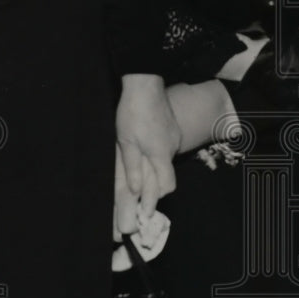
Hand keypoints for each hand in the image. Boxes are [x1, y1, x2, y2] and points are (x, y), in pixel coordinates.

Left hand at [115, 74, 179, 237]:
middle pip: (167, 178)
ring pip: (166, 164)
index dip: (155, 200)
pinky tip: (146, 154)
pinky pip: (165, 151)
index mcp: (159, 154)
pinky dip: (156, 159)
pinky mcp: (171, 130)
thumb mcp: (125, 142)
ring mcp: (173, 138)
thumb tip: (136, 191)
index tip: (147, 214)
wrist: (145, 84)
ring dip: (154, 173)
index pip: (165, 186)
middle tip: (141, 201)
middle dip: (156, 190)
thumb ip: (131, 167)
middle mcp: (170, 148)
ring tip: (140, 179)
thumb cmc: (132, 112)